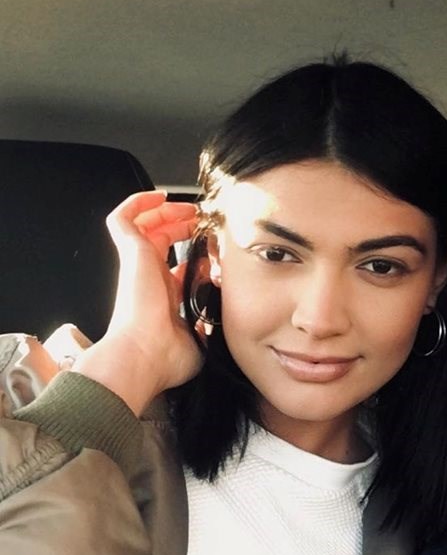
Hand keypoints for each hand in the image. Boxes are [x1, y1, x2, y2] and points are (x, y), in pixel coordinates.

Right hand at [74, 191, 201, 414]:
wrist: (143, 356)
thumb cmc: (165, 358)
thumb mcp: (197, 341)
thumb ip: (205, 328)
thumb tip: (213, 323)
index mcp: (163, 299)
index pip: (176, 269)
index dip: (195, 258)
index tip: (214, 256)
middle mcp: (149, 279)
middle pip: (162, 242)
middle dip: (183, 227)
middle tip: (202, 222)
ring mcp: (138, 264)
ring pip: (146, 225)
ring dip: (167, 212)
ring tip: (189, 208)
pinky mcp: (131, 253)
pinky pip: (124, 218)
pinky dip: (138, 202)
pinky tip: (160, 197)